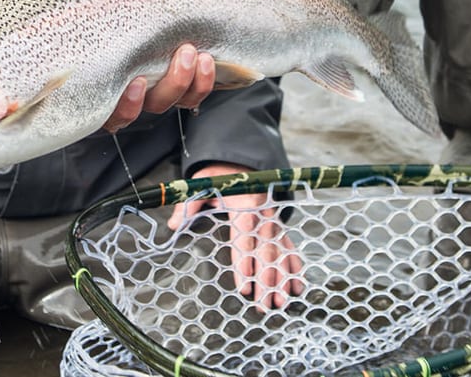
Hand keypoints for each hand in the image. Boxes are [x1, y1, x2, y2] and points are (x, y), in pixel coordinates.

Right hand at [86, 0, 217, 131]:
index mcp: (100, 66)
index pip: (102, 105)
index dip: (120, 105)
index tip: (134, 82)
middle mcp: (122, 84)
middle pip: (141, 109)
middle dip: (166, 87)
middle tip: (183, 52)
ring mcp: (152, 84)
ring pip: (167, 102)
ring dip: (186, 83)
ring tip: (198, 52)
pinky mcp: (180, 79)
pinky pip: (191, 95)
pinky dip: (202, 84)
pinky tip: (210, 61)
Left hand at [167, 164, 304, 310]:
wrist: (243, 165)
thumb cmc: (221, 177)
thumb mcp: (202, 183)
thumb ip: (189, 203)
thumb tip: (173, 224)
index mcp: (245, 203)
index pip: (245, 236)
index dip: (245, 261)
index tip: (245, 284)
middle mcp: (263, 214)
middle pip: (266, 250)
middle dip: (266, 279)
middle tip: (264, 304)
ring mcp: (273, 221)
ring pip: (280, 253)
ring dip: (282, 278)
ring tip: (281, 302)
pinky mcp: (277, 226)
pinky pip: (288, 246)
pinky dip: (293, 266)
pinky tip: (296, 284)